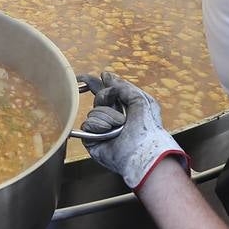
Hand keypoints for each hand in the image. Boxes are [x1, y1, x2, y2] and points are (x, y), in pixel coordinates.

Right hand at [78, 71, 188, 189]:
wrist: (142, 152)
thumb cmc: (147, 128)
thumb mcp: (140, 100)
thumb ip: (123, 86)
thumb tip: (106, 76)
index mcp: (124, 108)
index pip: (105, 92)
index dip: (93, 83)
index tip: (81, 78)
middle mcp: (112, 118)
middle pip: (98, 99)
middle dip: (105, 98)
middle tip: (115, 103)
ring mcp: (102, 130)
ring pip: (93, 112)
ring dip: (108, 116)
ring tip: (120, 126)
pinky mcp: (92, 141)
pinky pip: (87, 125)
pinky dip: (98, 126)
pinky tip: (109, 133)